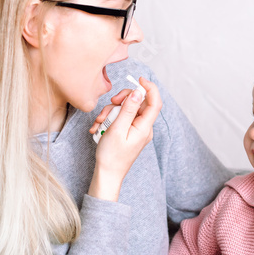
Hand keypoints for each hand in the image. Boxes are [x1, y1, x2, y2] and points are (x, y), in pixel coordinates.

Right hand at [88, 77, 161, 200]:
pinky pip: (120, 119)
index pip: (154, 102)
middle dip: (120, 101)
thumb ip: (128, 109)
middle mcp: (143, 127)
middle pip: (137, 103)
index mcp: (144, 127)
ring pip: (125, 109)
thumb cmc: (111, 156)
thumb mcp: (117, 129)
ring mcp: (135, 130)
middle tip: (110, 104)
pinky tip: (99, 128)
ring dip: (110, 112)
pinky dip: (109, 120)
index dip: (149, 88)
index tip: (139, 79)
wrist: (107, 175)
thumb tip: (138, 92)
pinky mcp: (128, 132)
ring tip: (99, 123)